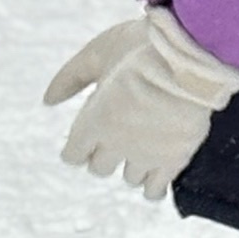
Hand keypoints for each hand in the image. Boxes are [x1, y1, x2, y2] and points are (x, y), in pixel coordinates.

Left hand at [44, 6, 238, 200]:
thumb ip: (70, 78)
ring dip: (131, 163)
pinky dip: (152, 185)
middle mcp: (115, 145)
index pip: (73, 155)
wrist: (191, 56)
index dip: (79, 144)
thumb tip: (48, 101)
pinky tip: (156, 172)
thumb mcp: (97, 52)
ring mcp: (145, 155)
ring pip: (129, 177)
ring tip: (143, 142)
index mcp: (92, 121)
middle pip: (100, 167)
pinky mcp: (174, 160)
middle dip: (105, 152)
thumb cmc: (141, 47)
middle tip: (120, 131)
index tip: (89, 133)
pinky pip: (155, 189)